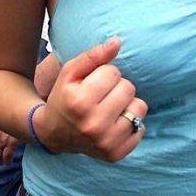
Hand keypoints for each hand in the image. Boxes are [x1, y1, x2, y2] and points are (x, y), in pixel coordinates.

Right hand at [34, 37, 147, 161]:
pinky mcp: (116, 154)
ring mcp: (106, 142)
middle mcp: (93, 124)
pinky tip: (114, 123)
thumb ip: (93, 55)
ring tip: (110, 108)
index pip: (113, 72)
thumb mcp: (70, 72)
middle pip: (128, 88)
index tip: (92, 83)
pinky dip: (131, 123)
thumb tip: (118, 42)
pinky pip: (141, 128)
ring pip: (139, 107)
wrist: (53, 133)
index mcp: (79, 101)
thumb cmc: (64, 97)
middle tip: (102, 95)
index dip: (104, 74)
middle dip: (117, 87)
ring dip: (127, 104)